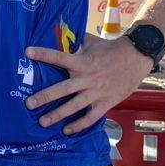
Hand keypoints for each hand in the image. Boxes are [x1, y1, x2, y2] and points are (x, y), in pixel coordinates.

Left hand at [24, 36, 154, 133]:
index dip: (43, 54)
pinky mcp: (106, 102)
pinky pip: (91, 117)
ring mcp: (97, 92)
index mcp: (83, 61)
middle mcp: (87, 78)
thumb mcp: (92, 42)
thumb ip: (76, 42)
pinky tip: (67, 130)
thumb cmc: (112, 49)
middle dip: (44, 97)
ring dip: (57, 115)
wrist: (137, 58)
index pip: (59, 57)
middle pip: (63, 89)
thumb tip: (60, 35)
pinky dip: (79, 125)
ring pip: (74, 106)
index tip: (27, 52)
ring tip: (43, 122)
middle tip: (29, 103)